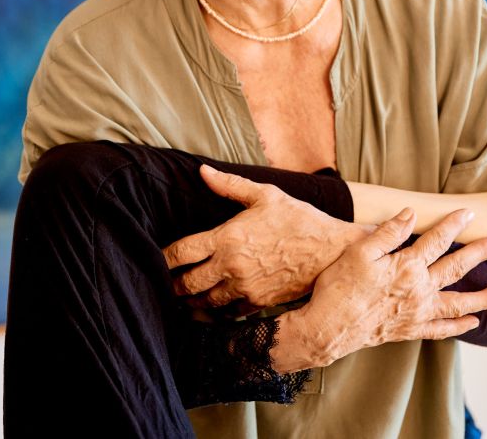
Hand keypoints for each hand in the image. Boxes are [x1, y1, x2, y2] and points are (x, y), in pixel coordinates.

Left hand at [163, 164, 372, 309]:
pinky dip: (215, 313)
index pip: (182, 252)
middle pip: (188, 283)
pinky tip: (210, 309)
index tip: (156, 259)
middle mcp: (232, 266)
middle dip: (172, 285)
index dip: (164, 258)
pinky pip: (228, 314)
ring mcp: (245, 287)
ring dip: (191, 302)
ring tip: (182, 299)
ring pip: (205, 302)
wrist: (330, 250)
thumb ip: (229, 185)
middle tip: (164, 284)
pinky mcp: (259, 302)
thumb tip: (202, 171)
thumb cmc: (298, 218)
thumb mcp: (264, 195)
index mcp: (228, 237)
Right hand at [271, 207, 486, 371]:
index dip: (453, 225)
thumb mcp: (360, 251)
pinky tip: (473, 322)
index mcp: (406, 266)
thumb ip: (389, 232)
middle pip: (456, 268)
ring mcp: (418, 313)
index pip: (436, 240)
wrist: (329, 327)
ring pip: (459, 303)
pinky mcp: (411, 330)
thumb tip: (411, 214)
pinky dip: (460, 326)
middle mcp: (419, 290)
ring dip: (483, 297)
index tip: (467, 214)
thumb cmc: (340, 286)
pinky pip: (442, 329)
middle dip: (479, 253)